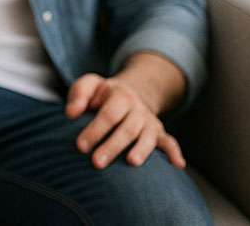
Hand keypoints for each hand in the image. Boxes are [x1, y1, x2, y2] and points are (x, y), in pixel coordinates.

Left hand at [66, 73, 185, 169]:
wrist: (128, 92)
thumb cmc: (101, 93)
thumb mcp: (88, 85)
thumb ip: (78, 94)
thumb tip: (71, 113)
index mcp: (120, 95)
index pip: (108, 115)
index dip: (95, 130)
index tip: (81, 146)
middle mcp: (138, 108)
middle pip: (127, 129)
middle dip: (112, 146)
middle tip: (97, 162)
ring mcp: (150, 121)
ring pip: (147, 137)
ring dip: (141, 150)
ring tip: (131, 162)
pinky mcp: (158, 133)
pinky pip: (170, 142)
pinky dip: (175, 153)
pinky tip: (178, 164)